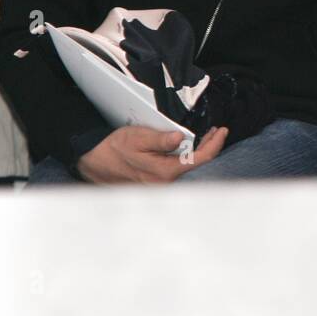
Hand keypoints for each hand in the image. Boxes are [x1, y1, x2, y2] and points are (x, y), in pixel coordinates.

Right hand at [75, 125, 227, 183]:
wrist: (94, 163)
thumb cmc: (115, 149)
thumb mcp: (138, 138)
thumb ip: (161, 139)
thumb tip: (182, 137)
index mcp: (164, 172)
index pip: (200, 159)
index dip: (215, 144)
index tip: (222, 130)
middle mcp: (165, 183)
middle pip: (197, 165)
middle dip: (209, 147)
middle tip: (215, 131)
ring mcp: (161, 185)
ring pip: (189, 168)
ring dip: (198, 152)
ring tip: (205, 136)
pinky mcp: (157, 183)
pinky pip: (179, 170)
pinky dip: (187, 157)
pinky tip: (187, 147)